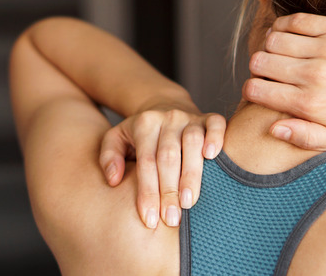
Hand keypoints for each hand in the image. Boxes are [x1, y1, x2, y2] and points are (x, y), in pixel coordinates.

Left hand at [99, 107, 225, 227]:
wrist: (164, 106)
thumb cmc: (139, 134)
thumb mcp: (116, 138)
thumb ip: (109, 157)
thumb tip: (113, 179)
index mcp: (144, 124)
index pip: (146, 162)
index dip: (148, 192)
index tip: (150, 220)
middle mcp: (167, 118)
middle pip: (168, 156)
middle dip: (169, 191)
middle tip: (171, 219)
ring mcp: (190, 117)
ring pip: (192, 143)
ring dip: (191, 174)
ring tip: (189, 202)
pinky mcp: (208, 117)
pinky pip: (216, 124)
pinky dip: (216, 138)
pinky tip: (213, 156)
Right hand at [243, 13, 325, 150]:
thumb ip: (306, 138)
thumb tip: (273, 130)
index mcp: (311, 106)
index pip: (257, 91)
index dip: (253, 90)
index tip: (260, 89)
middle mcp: (314, 76)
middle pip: (260, 63)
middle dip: (258, 67)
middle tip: (269, 70)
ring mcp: (325, 50)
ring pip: (273, 40)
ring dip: (270, 46)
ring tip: (279, 52)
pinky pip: (294, 21)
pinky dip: (284, 26)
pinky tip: (288, 33)